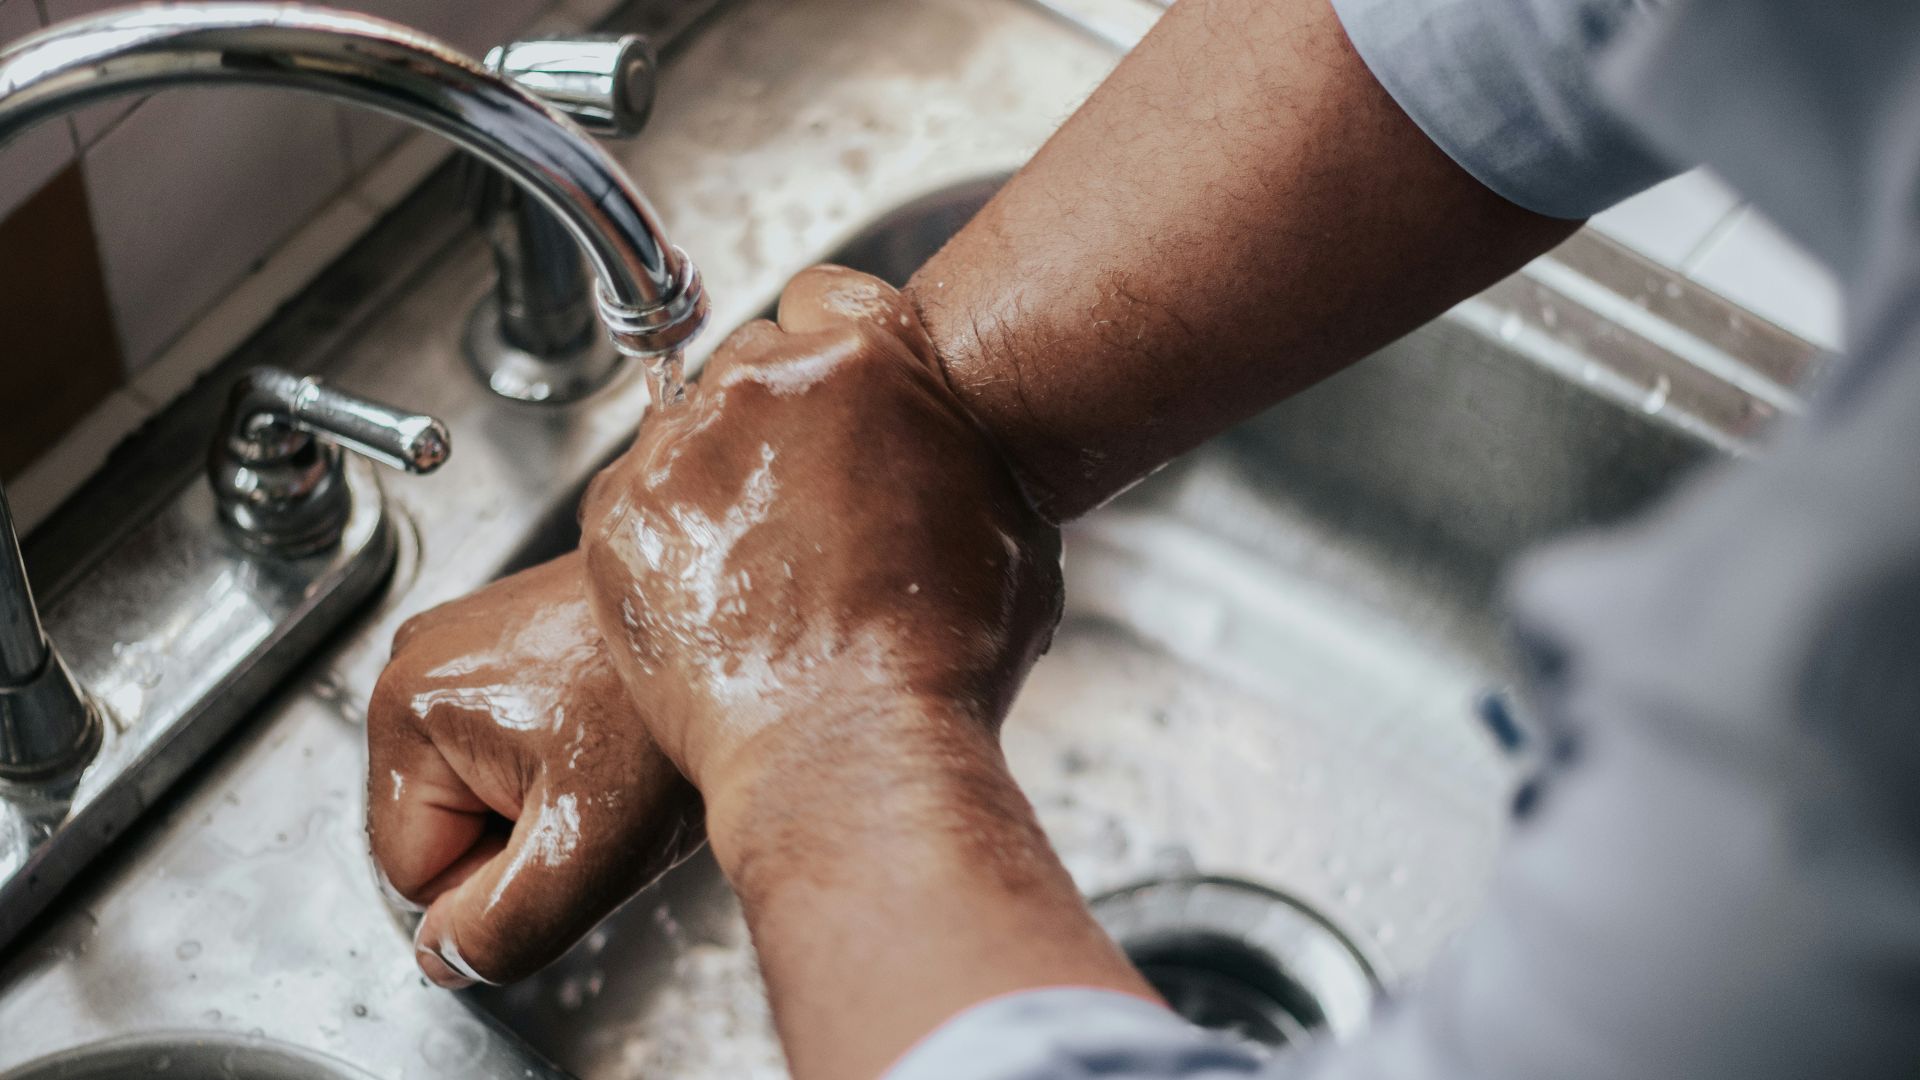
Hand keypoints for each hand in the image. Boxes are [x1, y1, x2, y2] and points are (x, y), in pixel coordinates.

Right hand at [366, 553, 701, 987]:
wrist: (753, 631)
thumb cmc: (672, 715)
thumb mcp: (587, 852)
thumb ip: (499, 928)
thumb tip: (446, 957)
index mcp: (406, 707)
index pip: (412, 876)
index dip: (494, 888)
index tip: (567, 837)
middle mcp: (419, 660)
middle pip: (443, 830)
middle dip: (520, 841)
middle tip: (599, 799)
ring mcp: (467, 643)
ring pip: (481, 793)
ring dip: (546, 803)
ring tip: (612, 763)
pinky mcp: (512, 640)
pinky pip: (513, 747)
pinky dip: (566, 759)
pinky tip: (616, 734)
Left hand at [580, 268, 1145, 1079]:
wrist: (849, 752)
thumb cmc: (943, 659)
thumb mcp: (1011, 529)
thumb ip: (961, 452)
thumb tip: (954, 448)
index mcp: (869, 358)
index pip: (825, 295)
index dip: (831, 358)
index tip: (834, 406)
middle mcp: (764, 380)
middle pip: (752, 361)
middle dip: (774, 422)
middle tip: (804, 508)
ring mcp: (681, 445)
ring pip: (688, 431)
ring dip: (716, 480)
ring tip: (761, 570)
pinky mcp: (618, 515)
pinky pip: (634, 499)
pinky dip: (664, 539)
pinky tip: (714, 598)